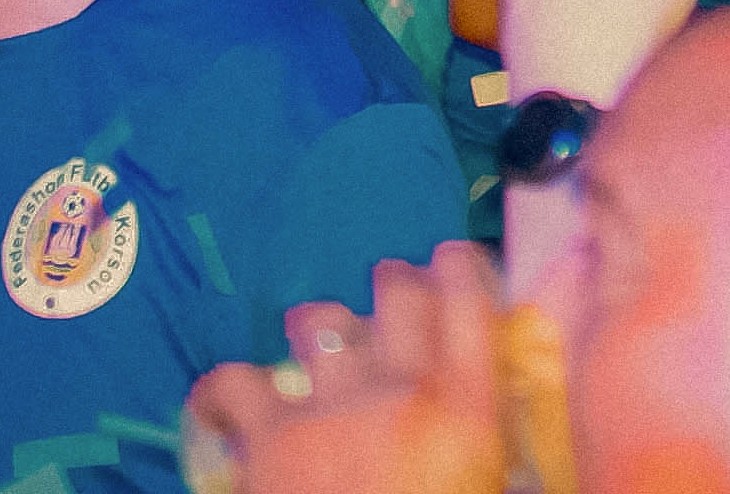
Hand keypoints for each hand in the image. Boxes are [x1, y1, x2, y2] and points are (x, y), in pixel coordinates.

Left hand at [182, 242, 512, 493]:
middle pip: (397, 295)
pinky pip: (234, 382)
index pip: (469, 303)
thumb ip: (490, 457)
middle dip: (391, 283)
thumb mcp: (486, 489)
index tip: (447, 258)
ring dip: (318, 324)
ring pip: (320, 320)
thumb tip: (507, 453)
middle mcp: (402, 388)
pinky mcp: (268, 438)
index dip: (457, 268)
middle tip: (387, 290)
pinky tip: (222, 399)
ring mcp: (332, 406)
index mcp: (467, 409)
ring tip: (314, 333)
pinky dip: (223, 388)